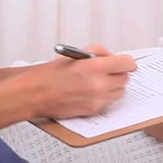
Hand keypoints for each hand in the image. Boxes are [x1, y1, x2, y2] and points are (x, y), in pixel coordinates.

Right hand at [12, 44, 136, 119]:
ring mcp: (97, 100)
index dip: (128, 62)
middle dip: (119, 74)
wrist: (35, 94)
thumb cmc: (50, 75)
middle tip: (109, 72)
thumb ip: (97, 52)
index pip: (127, 64)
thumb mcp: (74, 55)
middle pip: (125, 79)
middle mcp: (98, 84)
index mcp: (94, 67)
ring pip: (120, 92)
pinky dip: (104, 97)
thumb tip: (112, 56)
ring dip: (114, 87)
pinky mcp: (93, 111)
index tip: (126, 63)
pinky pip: (108, 103)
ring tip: (99, 83)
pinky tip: (90, 92)